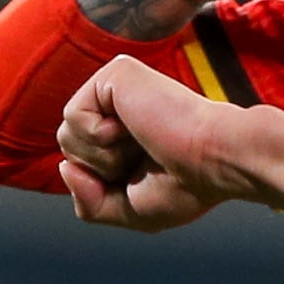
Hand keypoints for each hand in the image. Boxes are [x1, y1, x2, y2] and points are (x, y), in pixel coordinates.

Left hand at [55, 56, 247, 231]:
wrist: (218, 160)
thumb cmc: (187, 185)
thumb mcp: (129, 210)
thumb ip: (89, 202)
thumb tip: (65, 167)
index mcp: (125, 132)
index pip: (80, 162)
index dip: (102, 185)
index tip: (147, 177)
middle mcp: (119, 104)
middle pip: (69, 149)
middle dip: (101, 170)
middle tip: (147, 158)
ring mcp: (117, 85)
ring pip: (66, 135)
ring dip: (103, 156)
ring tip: (144, 142)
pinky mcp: (116, 73)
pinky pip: (73, 116)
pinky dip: (99, 136)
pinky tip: (134, 127)